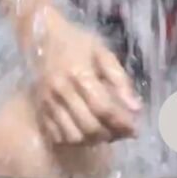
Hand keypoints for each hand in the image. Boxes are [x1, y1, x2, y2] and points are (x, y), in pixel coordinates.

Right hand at [32, 10, 141, 146]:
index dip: (122, 122)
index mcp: (80, 74)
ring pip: (73, 136)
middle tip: (122, 132)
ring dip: (94, 141)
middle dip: (110, 134)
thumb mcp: (103, 52)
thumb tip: (136, 109)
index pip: (103, 108)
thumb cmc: (77, 42)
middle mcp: (62, 92)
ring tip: (106, 132)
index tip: (135, 129)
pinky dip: (75, 140)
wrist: (43, 36)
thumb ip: (120, 79)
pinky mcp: (40, 110)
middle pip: (89, 126)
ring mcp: (48, 103)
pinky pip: (58, 137)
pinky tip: (86, 131)